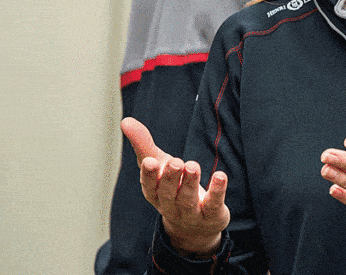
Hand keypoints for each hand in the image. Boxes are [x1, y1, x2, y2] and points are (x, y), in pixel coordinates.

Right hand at [121, 117, 229, 257]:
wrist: (194, 225)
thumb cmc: (172, 187)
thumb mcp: (159, 165)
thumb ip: (144, 144)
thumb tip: (125, 121)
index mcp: (155, 193)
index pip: (149, 186)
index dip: (149, 176)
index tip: (150, 161)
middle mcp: (170, 206)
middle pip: (169, 193)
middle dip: (172, 178)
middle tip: (176, 162)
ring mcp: (191, 213)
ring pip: (188, 199)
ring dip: (191, 183)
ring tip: (193, 166)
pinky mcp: (211, 214)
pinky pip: (213, 204)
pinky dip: (217, 191)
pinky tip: (220, 176)